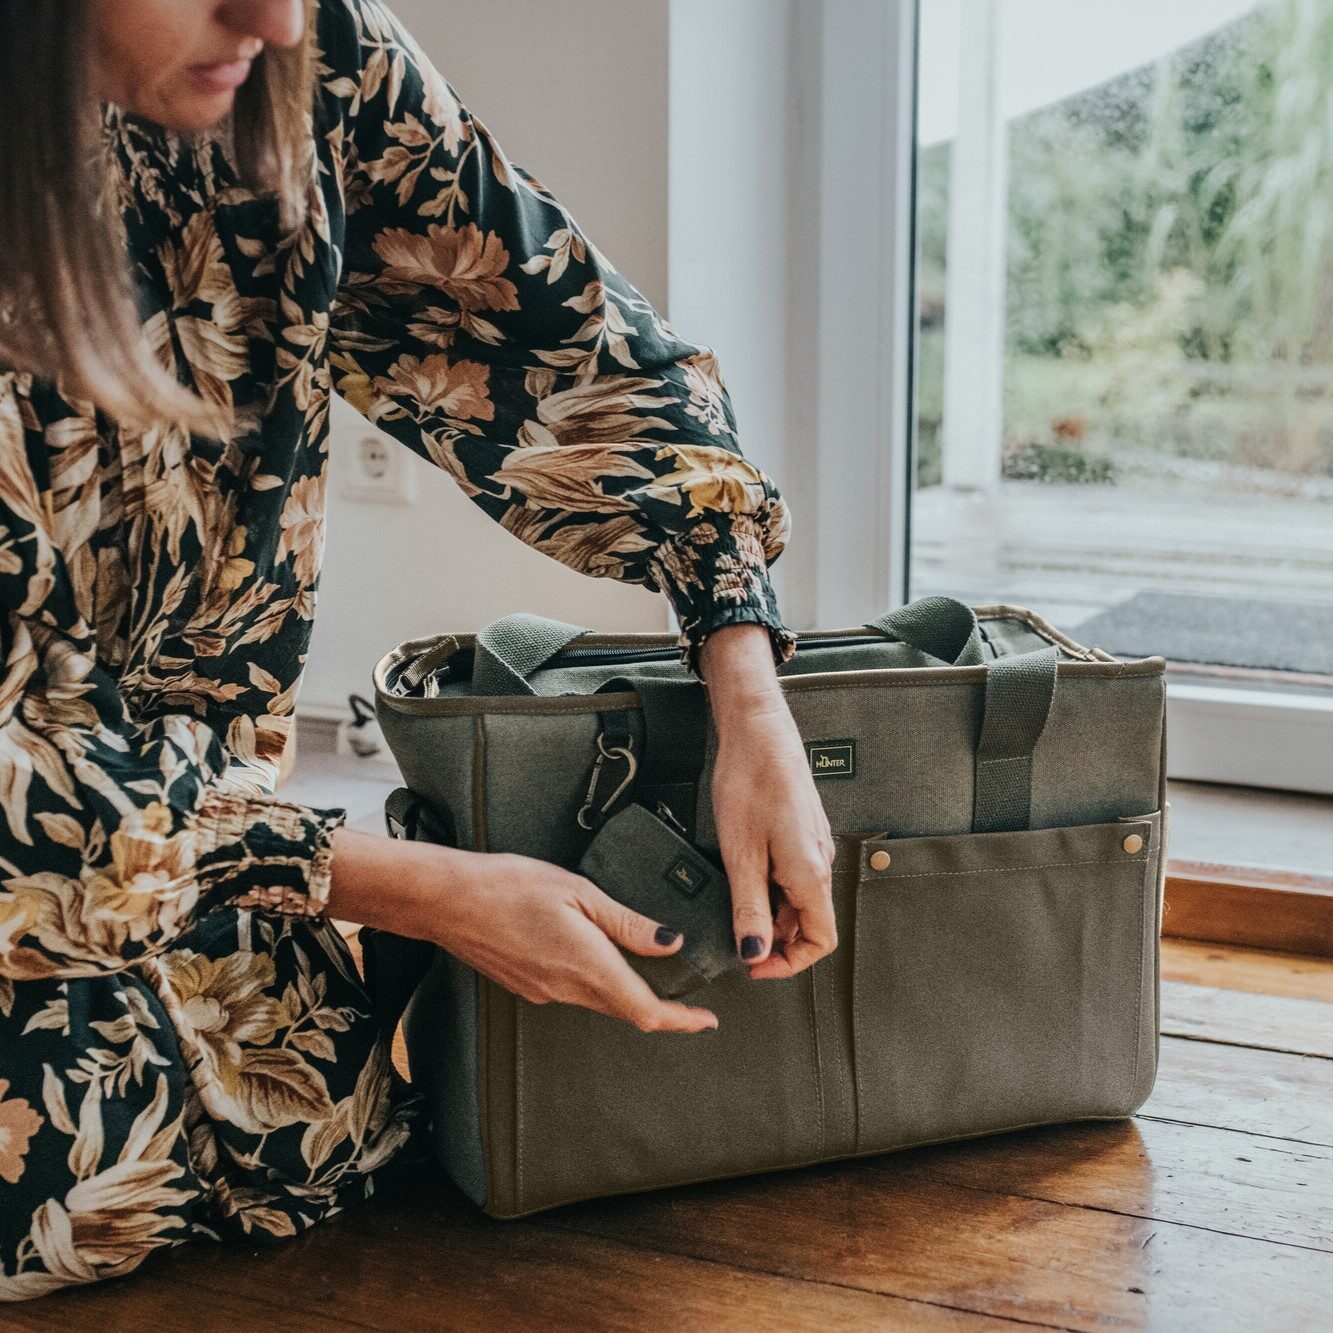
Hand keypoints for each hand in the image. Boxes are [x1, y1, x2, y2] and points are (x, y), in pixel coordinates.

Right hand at [327, 828, 717, 1033]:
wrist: (447, 899)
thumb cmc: (507, 886)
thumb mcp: (578, 891)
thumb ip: (627, 922)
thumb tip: (669, 943)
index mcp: (587, 965)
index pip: (645, 1010)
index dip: (681, 1022)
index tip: (705, 1021)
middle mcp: (567, 988)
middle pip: (627, 1011)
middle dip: (661, 1009)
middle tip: (689, 997)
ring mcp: (543, 991)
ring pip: (601, 1002)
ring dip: (629, 995)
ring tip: (651, 971)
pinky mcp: (526, 986)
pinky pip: (575, 993)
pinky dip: (599, 984)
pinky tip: (598, 957)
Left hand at [699, 624, 836, 977]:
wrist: (757, 730)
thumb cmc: (750, 781)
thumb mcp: (741, 855)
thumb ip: (749, 910)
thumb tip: (754, 954)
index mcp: (812, 873)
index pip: (821, 941)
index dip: (789, 963)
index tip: (754, 965)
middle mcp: (821, 861)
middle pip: (809, 922)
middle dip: (774, 938)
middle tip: (734, 937)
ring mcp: (813, 845)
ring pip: (799, 898)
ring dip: (770, 912)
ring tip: (731, 900)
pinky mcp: (801, 831)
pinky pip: (793, 873)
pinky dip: (770, 886)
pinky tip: (742, 871)